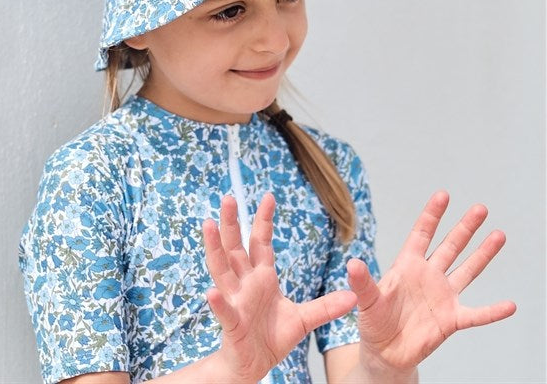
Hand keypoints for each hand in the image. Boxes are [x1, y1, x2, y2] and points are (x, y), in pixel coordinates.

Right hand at [203, 192, 356, 383]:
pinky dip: (218, 302)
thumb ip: (325, 306)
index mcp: (262, 277)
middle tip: (229, 197)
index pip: (261, 242)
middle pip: (236, 247)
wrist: (253, 366)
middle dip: (232, 222)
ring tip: (209, 224)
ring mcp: (236, 301)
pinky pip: (224, 311)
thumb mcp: (304, 320)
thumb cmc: (271, 338)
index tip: (268, 196)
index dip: (264, 220)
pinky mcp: (232, 324)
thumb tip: (353, 296)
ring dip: (215, 247)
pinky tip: (211, 292)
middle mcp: (245, 283)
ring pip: (222, 270)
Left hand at [347, 190, 516, 373]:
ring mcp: (442, 296)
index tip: (443, 195)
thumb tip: (352, 263)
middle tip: (480, 208)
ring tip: (498, 235)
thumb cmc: (374, 321)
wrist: (385, 352)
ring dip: (482, 254)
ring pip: (467, 270)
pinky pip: (476, 314)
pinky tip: (510, 305)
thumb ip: (363, 282)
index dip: (432, 215)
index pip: (422, 234)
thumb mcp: (366, 300)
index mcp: (407, 265)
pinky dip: (492, 311)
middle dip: (465, 227)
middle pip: (450, 246)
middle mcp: (428, 275)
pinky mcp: (451, 320)